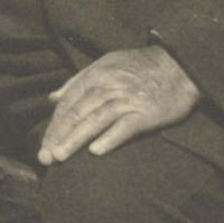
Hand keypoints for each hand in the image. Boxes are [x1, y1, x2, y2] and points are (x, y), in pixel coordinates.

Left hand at [38, 44, 199, 163]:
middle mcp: (108, 87)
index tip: (43, 145)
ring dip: (75, 140)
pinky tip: (96, 151)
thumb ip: (77, 81)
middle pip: (77, 114)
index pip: (67, 104)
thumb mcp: (105, 64)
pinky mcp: (147, 112)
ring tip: (60, 156)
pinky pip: (125, 127)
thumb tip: (52, 98)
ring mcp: (128, 100)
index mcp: (95, 76)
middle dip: (58, 137)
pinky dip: (110, 138)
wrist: (180, 64)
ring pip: (95, 121)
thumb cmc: (140, 67)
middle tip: (44, 158)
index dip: (53, 126)